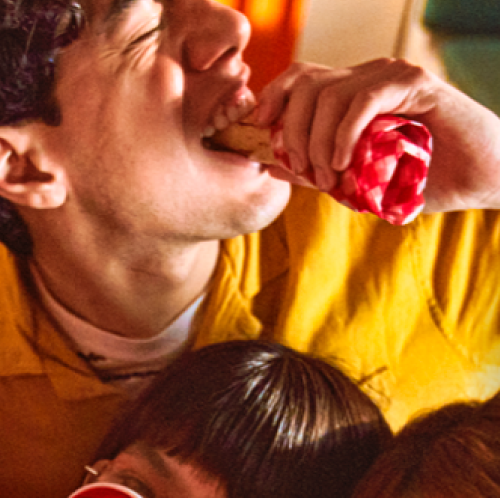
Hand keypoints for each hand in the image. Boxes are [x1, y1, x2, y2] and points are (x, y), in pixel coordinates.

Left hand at [253, 59, 499, 211]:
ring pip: (329, 94)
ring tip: (329, 176)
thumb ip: (314, 169)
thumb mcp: (354, 179)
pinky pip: (362, 100)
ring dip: (318, 141)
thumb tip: (267, 162)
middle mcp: (367, 77)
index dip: (272, 101)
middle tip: (305, 171)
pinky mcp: (416, 84)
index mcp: (349, 92)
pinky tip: (346, 162)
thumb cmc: (419, 179)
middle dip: (292, 132)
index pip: (298, 79)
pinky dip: (344, 134)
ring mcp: (391, 76)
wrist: (478, 179)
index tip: (261, 135)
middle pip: (305, 84)